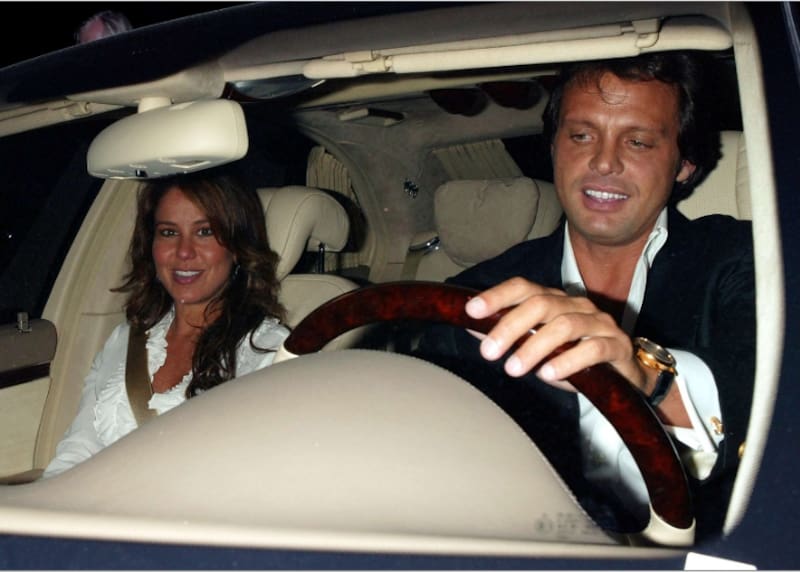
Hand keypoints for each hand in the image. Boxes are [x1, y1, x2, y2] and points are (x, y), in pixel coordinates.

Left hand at [465, 277, 648, 392]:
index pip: (524, 288)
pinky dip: (569, 361)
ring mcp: (599, 323)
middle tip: (487, 353)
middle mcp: (576, 305)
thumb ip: (509, 336)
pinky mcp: (618, 346)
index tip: (471, 310)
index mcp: (554, 301)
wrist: (625, 377)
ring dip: (535, 347)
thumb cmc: (575, 358)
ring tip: (513, 369)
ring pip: (565, 325)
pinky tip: (549, 374)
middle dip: (510, 326)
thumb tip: (471, 327)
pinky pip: (594, 348)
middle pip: (541, 304)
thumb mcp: (538, 348)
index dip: (497, 296)